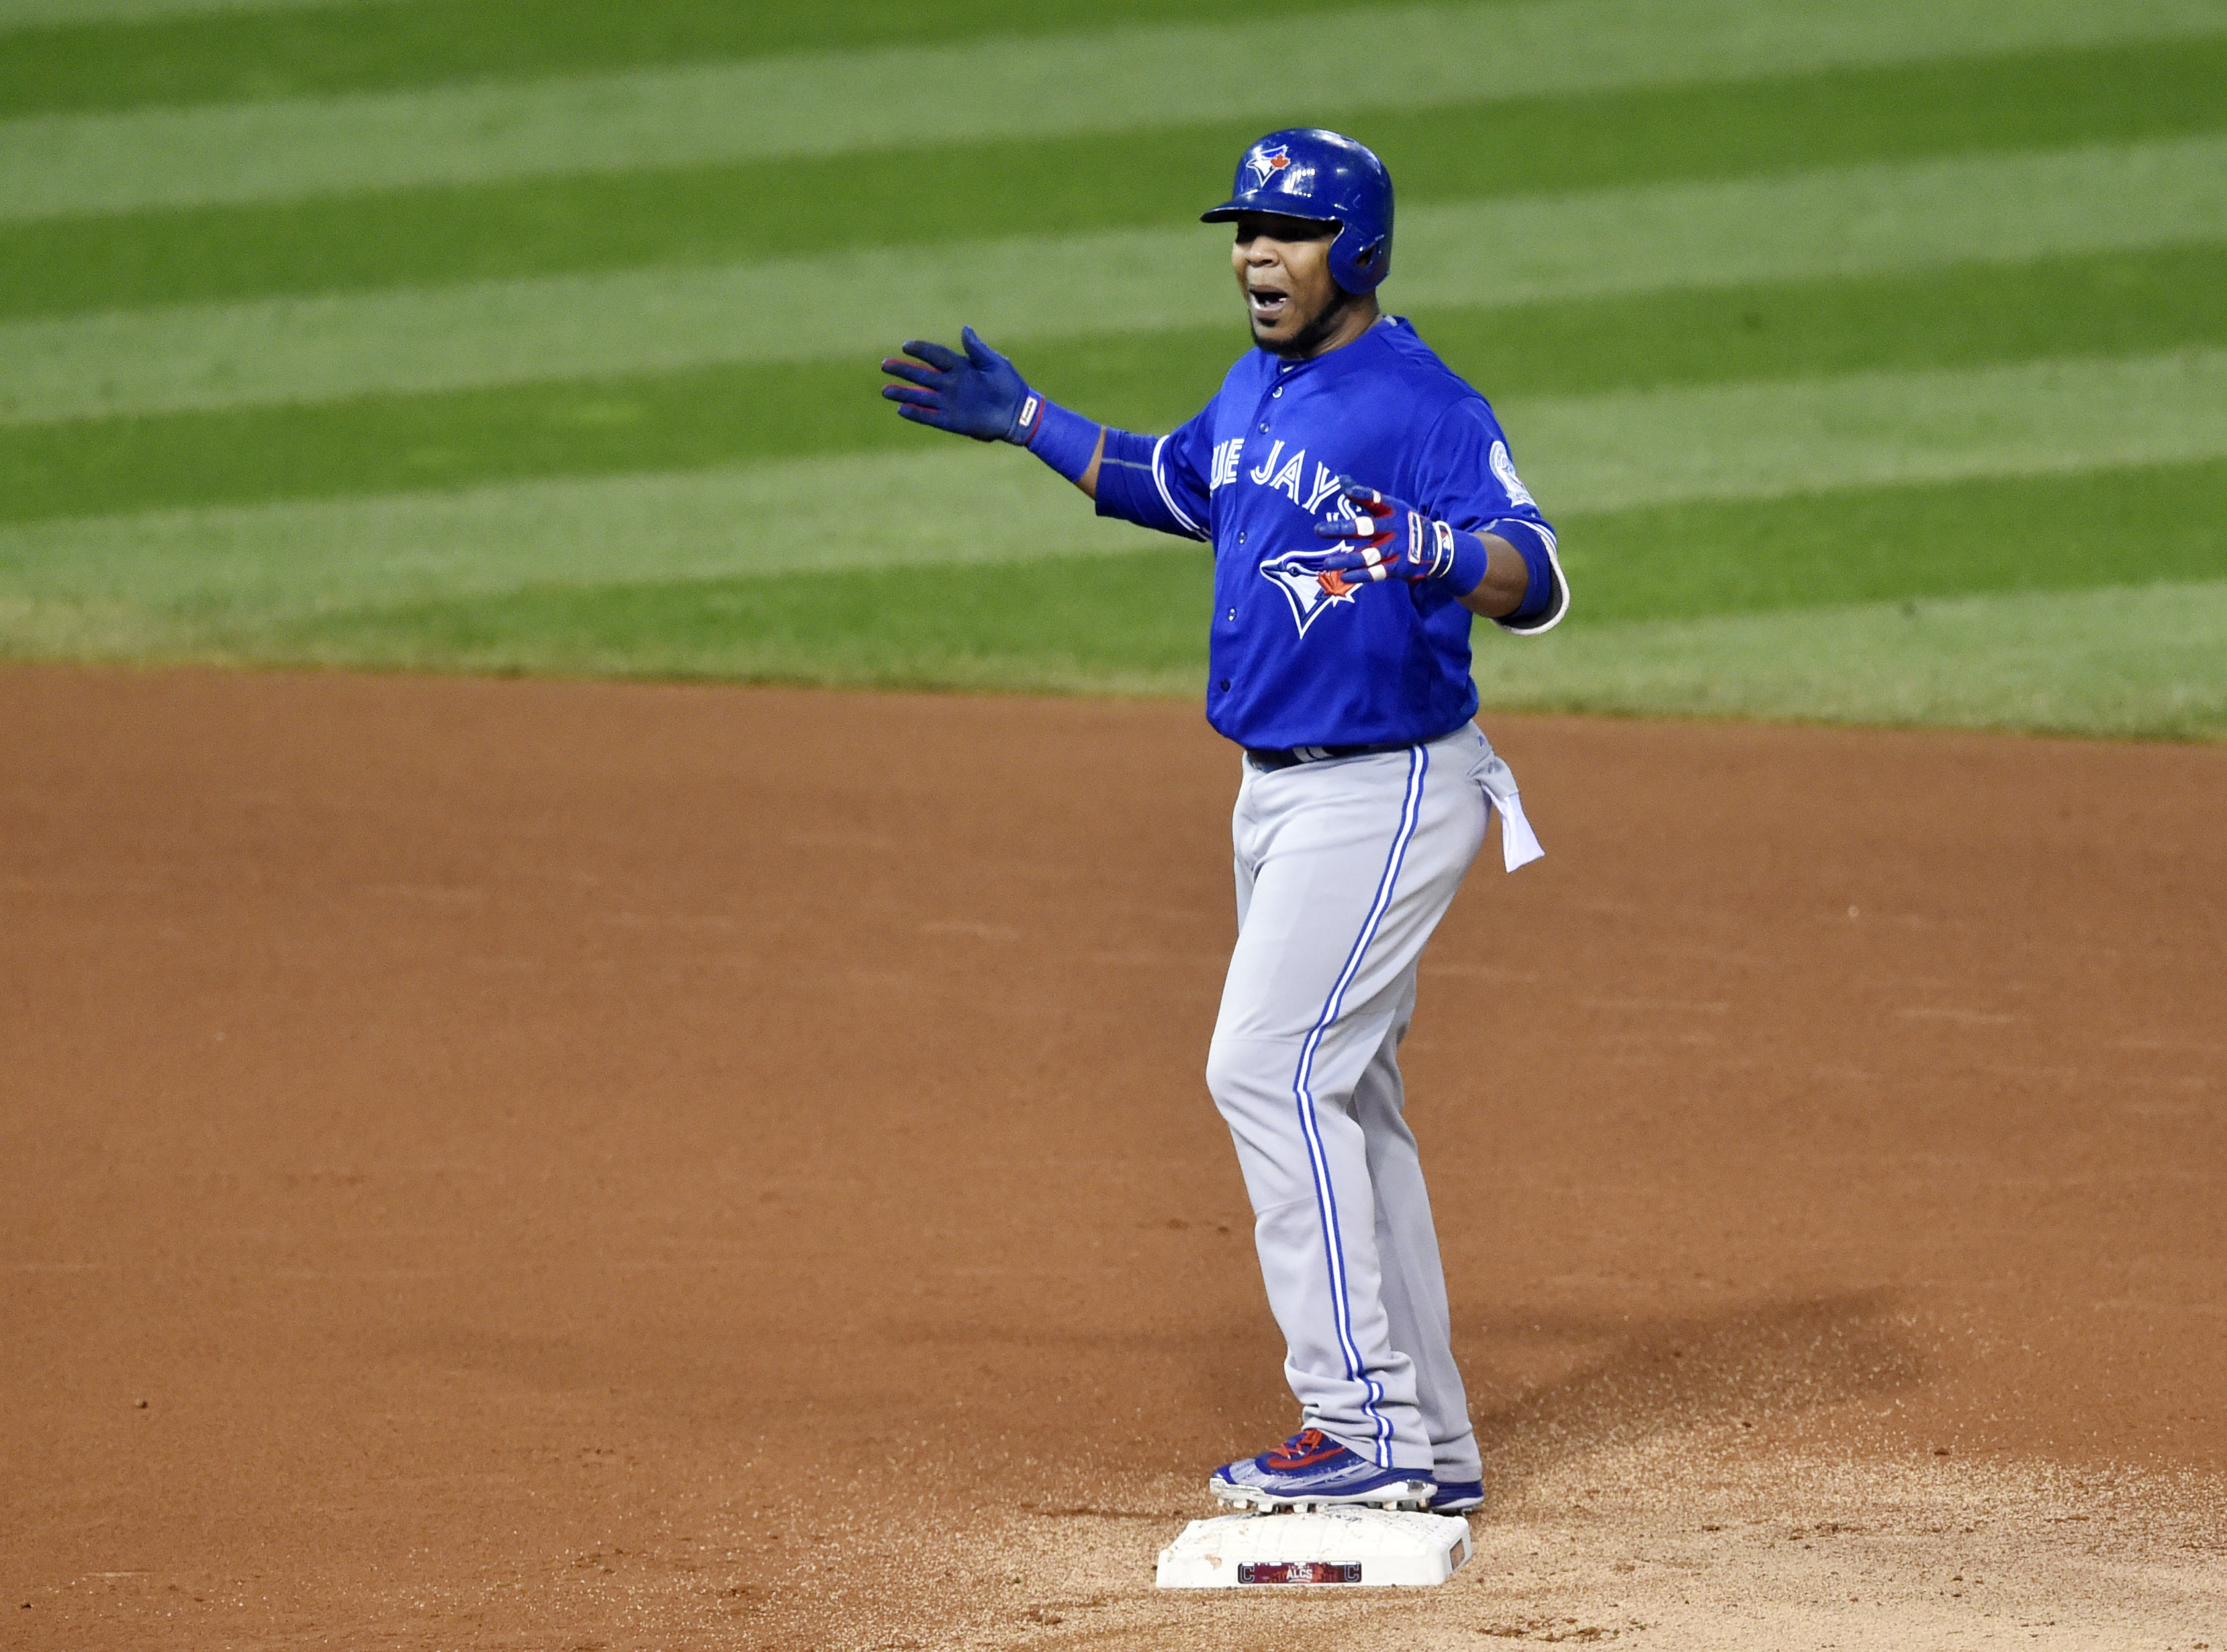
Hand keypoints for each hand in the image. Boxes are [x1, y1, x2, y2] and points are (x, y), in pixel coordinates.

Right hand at [879, 326, 1041, 443]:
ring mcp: (950, 403)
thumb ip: (977, 349)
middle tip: (885, 365)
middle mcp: (951, 384)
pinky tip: (901, 410)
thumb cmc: (1010, 385)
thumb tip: (964, 328)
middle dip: (904, 370)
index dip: (920, 350)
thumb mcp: (995, 363)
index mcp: (961, 367)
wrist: (1019, 413)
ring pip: (921, 397)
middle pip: (922, 375)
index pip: (935, 356)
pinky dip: (917, 414)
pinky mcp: (953, 421)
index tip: (905, 346)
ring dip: (904, 393)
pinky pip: (931, 417)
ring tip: (885, 390)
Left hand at [1308, 479, 1462, 590]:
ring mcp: (1397, 548)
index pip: (1375, 499)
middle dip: (1340, 529)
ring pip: (1367, 555)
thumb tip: (1341, 480)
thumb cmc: (1405, 523)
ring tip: (1327, 562)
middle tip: (1318, 530)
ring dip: (1346, 559)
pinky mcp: (1399, 567)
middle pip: (1365, 528)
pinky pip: (1377, 572)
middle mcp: (1394, 528)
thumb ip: (1365, 496)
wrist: (1437, 547)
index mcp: (1392, 509)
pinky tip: (1344, 575)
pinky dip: (1360, 575)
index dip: (1361, 494)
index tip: (1346, 490)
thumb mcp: (1392, 506)